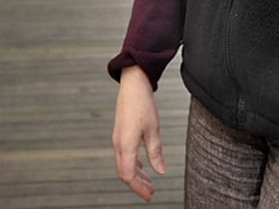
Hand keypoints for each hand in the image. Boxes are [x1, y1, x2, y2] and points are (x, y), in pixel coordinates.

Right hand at [112, 66, 166, 201]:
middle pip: (125, 172)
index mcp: (125, 145)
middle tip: (150, 192)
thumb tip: (160, 171)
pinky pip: (124, 155)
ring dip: (136, 175)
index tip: (150, 195)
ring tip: (149, 182)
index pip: (128, 176)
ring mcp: (118, 138)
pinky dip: (133, 164)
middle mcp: (118, 144)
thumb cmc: (142, 103)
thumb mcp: (153, 129)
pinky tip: (142, 166)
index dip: (138, 188)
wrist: (133, 83)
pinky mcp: (120, 133)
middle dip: (137, 185)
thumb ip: (155, 152)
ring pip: (124, 164)